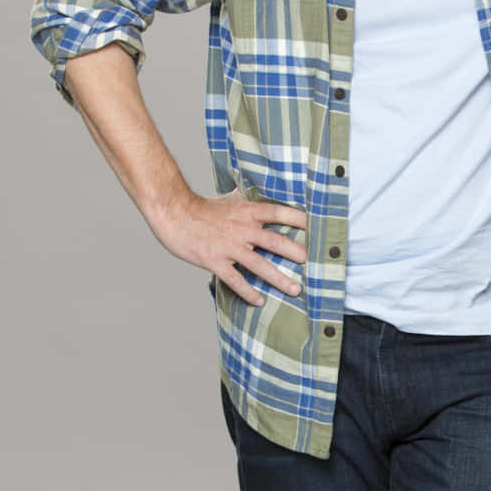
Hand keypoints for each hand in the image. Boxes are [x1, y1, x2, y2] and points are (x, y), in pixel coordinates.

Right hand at [146, 187, 307, 307]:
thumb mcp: (229, 198)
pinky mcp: (214, 261)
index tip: (318, 226)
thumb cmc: (201, 207)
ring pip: (259, 264)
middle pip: (274, 241)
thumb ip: (249, 198)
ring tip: (296, 289)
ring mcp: (228, 246)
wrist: (172, 213)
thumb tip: (265, 190)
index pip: (278, 212)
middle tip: (314, 263)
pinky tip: (259, 301)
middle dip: (295, 252)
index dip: (298, 218)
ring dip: (278, 278)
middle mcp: (241, 229)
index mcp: (246, 211)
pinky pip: (234, 279)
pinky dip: (247, 291)